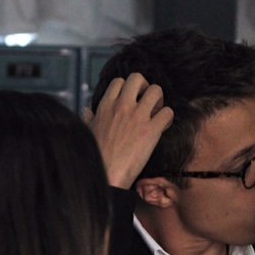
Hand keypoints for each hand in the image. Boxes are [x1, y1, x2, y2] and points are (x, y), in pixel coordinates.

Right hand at [84, 73, 172, 187]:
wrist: (107, 175)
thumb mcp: (88, 132)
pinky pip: (168, 112)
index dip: (128, 89)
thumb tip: (86, 110)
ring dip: (159, 100)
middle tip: (146, 102)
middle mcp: (122, 106)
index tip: (131, 101)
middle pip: (138, 78)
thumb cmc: (96, 156)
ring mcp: (138, 117)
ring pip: (156, 90)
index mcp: (106, 106)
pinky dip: (168, 118)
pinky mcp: (151, 130)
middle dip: (145, 87)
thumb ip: (89, 118)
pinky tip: (163, 127)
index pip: (119, 82)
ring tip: (156, 113)